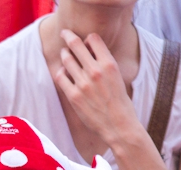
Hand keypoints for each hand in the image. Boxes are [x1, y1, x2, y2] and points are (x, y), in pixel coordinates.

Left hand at [53, 29, 139, 144]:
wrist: (118, 125)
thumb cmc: (120, 102)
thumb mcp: (118, 77)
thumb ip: (104, 64)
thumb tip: (91, 54)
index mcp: (109, 64)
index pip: (93, 39)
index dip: (87, 38)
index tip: (85, 41)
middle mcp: (95, 71)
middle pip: (76, 45)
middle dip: (69, 37)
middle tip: (65, 34)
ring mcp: (83, 83)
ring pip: (67, 60)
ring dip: (64, 54)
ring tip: (64, 53)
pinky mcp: (73, 96)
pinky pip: (60, 77)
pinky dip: (60, 72)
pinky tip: (63, 73)